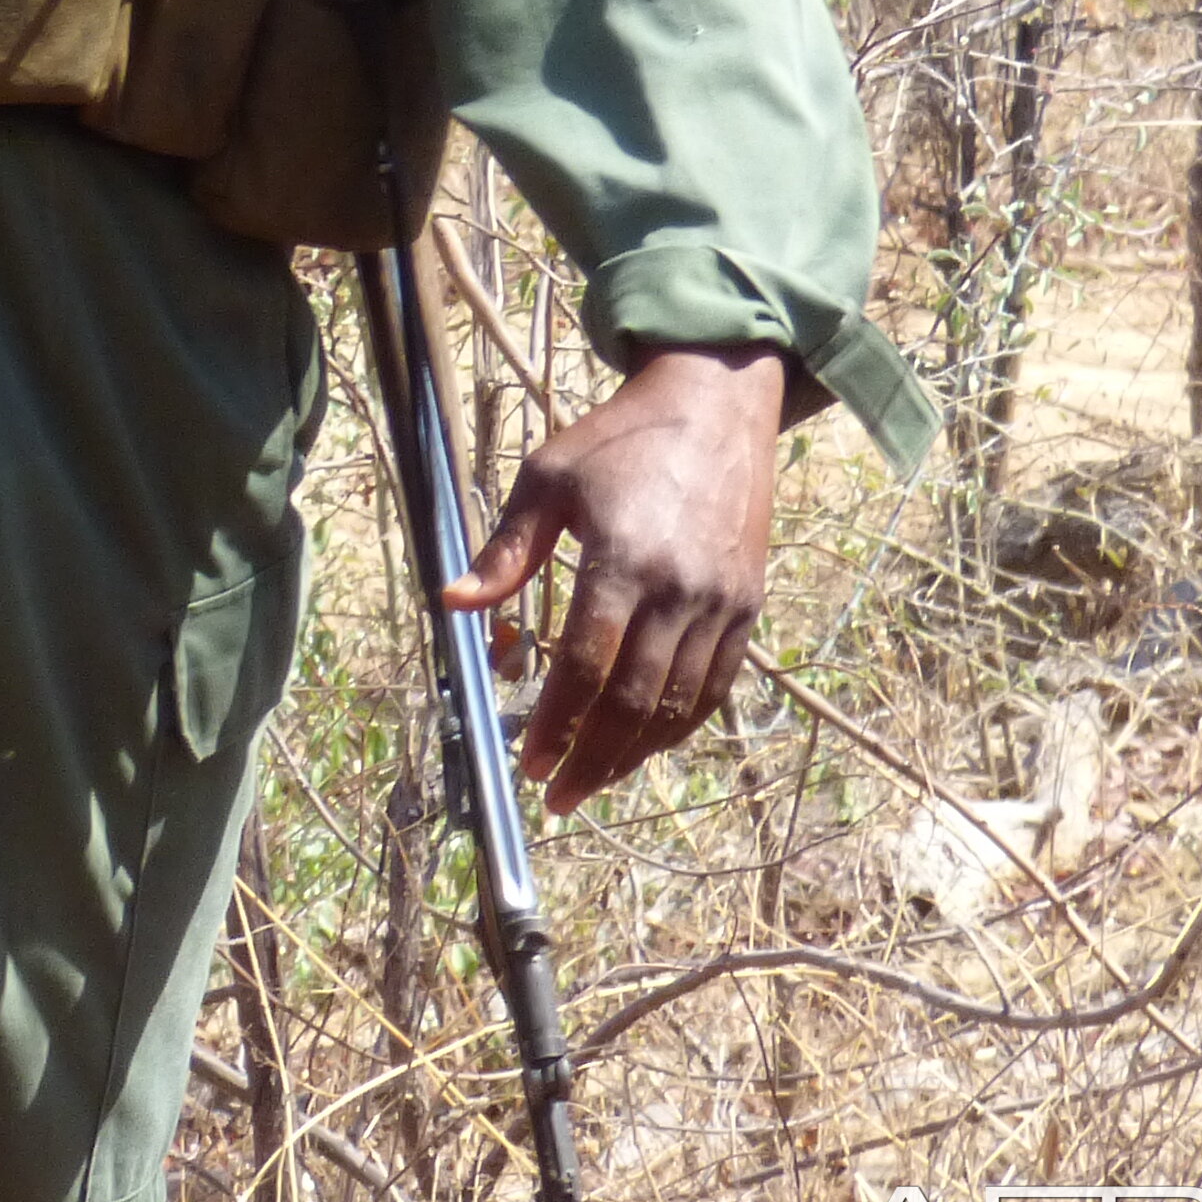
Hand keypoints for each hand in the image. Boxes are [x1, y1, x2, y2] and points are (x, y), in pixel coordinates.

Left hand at [443, 345, 783, 815]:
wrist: (713, 407)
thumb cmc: (617, 440)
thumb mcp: (548, 477)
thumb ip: (505, 549)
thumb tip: (454, 604)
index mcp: (623, 559)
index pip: (585, 663)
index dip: (555, 722)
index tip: (526, 760)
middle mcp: (680, 590)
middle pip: (633, 699)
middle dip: (589, 757)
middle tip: (553, 793)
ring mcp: (721, 603)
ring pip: (677, 703)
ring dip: (633, 755)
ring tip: (590, 783)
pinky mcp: (747, 607)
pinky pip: (715, 686)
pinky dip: (680, 726)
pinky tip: (645, 747)